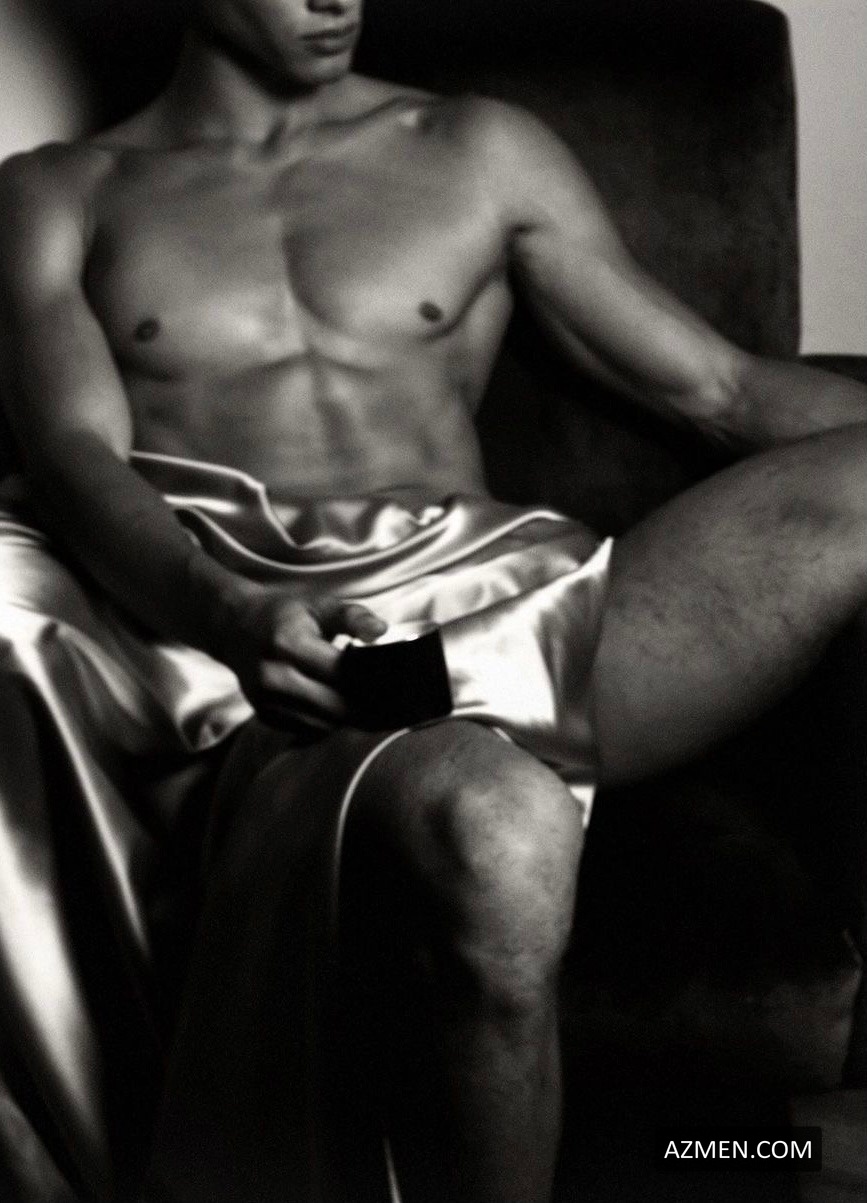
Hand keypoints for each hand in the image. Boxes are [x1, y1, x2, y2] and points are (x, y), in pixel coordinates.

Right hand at [219, 586, 386, 736]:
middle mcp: (274, 676)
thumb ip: (353, 616)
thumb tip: (381, 631)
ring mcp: (266, 700)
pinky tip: (338, 709)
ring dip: (346, 719)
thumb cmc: (285, 615)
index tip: (391, 684)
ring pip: (324, 725)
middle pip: (336, 707)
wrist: (236, 627)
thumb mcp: (320, 605)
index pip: (342, 675)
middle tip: (385, 701)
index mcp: (290, 644)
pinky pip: (307, 730)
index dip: (371, 682)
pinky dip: (327, 723)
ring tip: (364, 705)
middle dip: (365, 706)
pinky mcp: (264, 715)